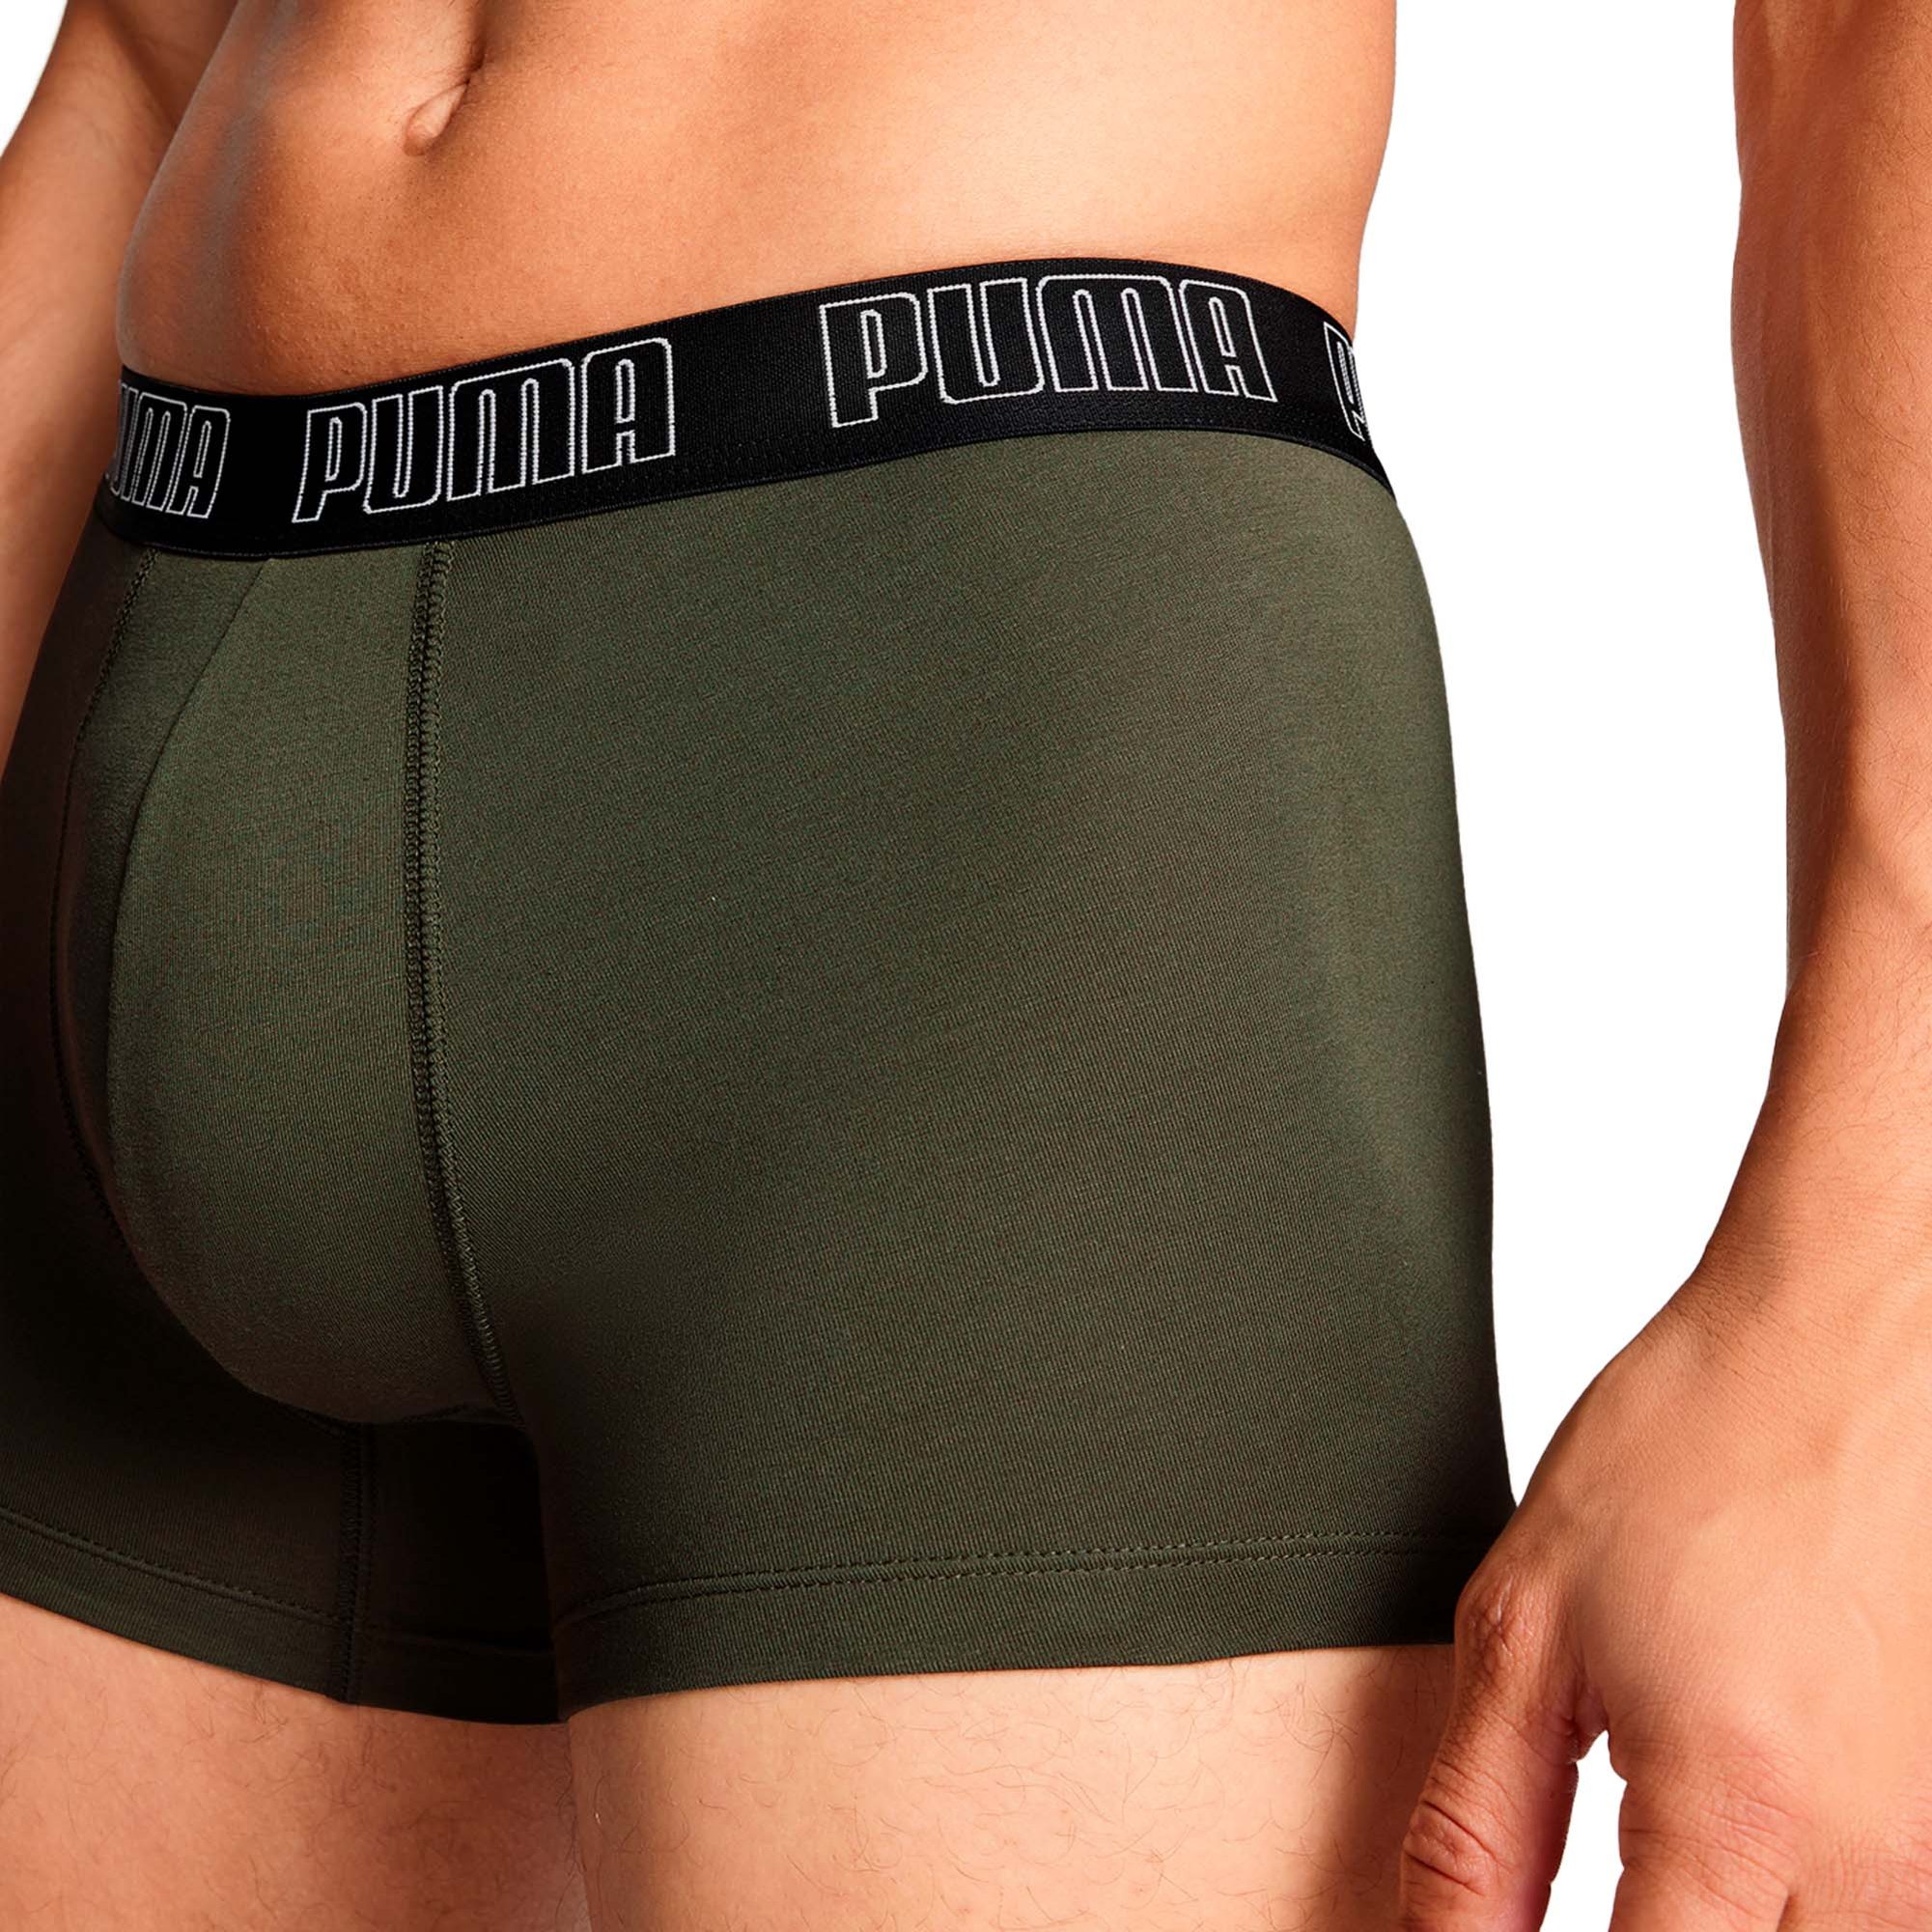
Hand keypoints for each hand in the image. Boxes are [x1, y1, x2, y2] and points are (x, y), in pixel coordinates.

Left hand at [1396, 1255, 1931, 1929]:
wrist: (1838, 1346)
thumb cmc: (1688, 1449)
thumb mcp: (1526, 1629)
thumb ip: (1475, 1825)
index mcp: (1735, 1819)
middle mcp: (1869, 1868)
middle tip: (1582, 1864)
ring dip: (1711, 1925)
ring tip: (1652, 1828)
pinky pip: (1861, 1914)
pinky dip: (1782, 1895)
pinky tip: (1729, 1812)